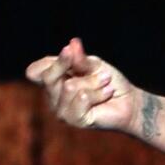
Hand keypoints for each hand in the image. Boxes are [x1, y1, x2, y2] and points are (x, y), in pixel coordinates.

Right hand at [25, 37, 140, 134]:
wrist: (129, 99)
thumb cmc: (108, 81)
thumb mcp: (95, 65)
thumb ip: (80, 58)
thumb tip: (72, 43)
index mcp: (54, 80)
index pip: (35, 71)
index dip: (51, 61)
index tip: (69, 51)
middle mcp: (53, 96)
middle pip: (48, 77)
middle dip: (75, 66)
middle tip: (100, 70)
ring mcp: (61, 110)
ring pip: (69, 87)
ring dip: (94, 82)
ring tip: (106, 84)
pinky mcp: (74, 120)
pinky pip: (82, 98)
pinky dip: (99, 93)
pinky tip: (107, 94)